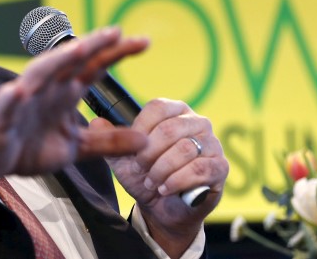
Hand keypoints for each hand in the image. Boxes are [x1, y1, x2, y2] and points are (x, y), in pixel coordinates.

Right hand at [0, 27, 148, 189]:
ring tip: (77, 49)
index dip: (116, 53)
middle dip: (92, 45)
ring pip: (40, 74)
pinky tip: (19, 92)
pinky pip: (5, 106)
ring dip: (57, 61)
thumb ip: (108, 142)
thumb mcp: (75, 146)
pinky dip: (11, 99)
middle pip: (70, 61)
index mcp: (64, 92)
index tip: (143, 42)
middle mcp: (46, 88)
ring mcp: (21, 100)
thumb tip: (144, 141)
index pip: (93, 67)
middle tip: (115, 32)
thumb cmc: (27, 145)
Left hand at [92, 99, 228, 257]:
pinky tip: (166, 189)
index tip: (133, 151)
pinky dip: (178, 181)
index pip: (158, 108)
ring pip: (185, 149)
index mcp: (175, 112)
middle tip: (142, 169)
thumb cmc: (146, 177)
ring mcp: (212, 143)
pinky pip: (200, 169)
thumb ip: (110, 141)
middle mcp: (197, 122)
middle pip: (170, 129)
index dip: (140, 130)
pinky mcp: (220, 167)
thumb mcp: (123, 160)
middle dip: (149, 154)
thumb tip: (96, 123)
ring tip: (153, 182)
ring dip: (162, 170)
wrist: (163, 209)